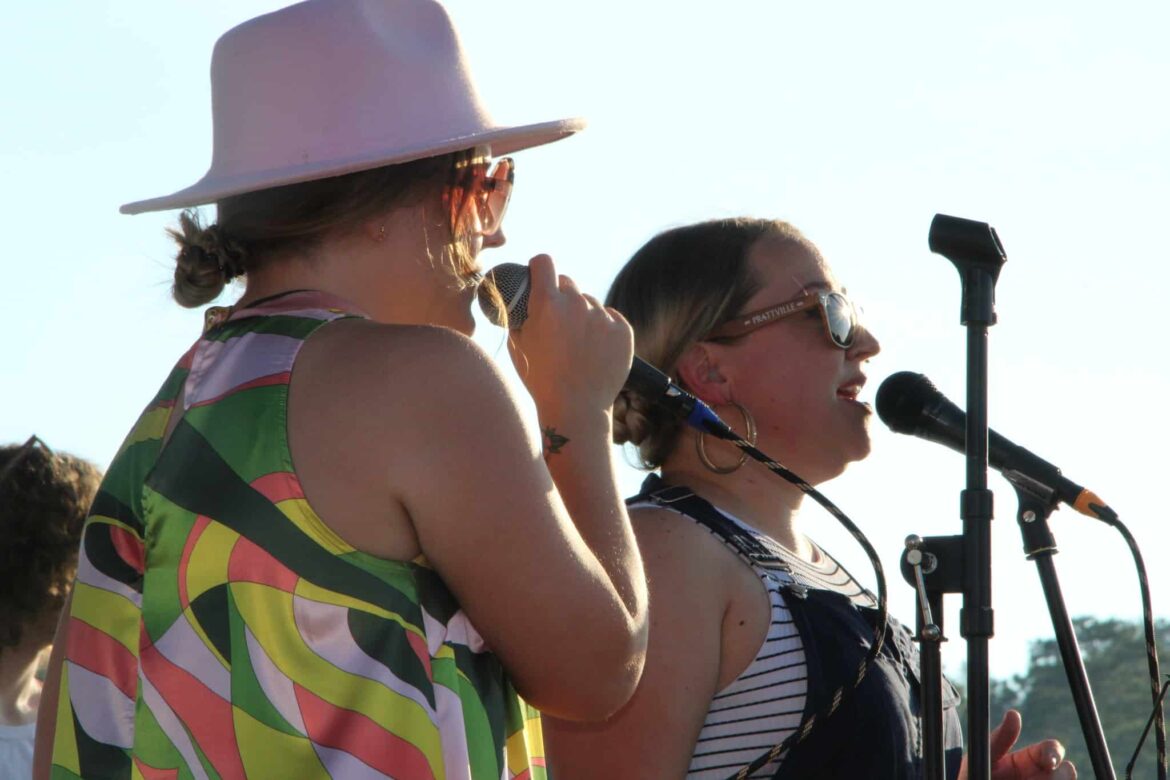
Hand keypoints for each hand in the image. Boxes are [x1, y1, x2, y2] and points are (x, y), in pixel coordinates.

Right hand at [507, 254, 632, 412]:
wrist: (576, 408)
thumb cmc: (541, 379)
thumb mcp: (517, 345)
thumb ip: (519, 317)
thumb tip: (520, 302)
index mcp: (547, 303)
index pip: (544, 263)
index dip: (539, 268)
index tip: (539, 274)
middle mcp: (576, 304)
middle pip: (567, 283)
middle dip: (560, 296)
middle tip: (557, 321)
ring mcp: (602, 317)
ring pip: (589, 303)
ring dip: (583, 315)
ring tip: (577, 346)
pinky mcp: (623, 330)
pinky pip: (611, 318)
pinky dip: (604, 329)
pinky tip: (595, 349)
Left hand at [959, 709, 1076, 778]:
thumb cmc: (972, 773)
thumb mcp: (983, 756)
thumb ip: (999, 739)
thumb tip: (1014, 714)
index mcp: (1028, 760)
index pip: (1052, 750)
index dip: (1054, 752)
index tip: (1049, 760)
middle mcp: (1040, 777)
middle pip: (1065, 772)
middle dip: (1064, 775)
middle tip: (1050, 778)